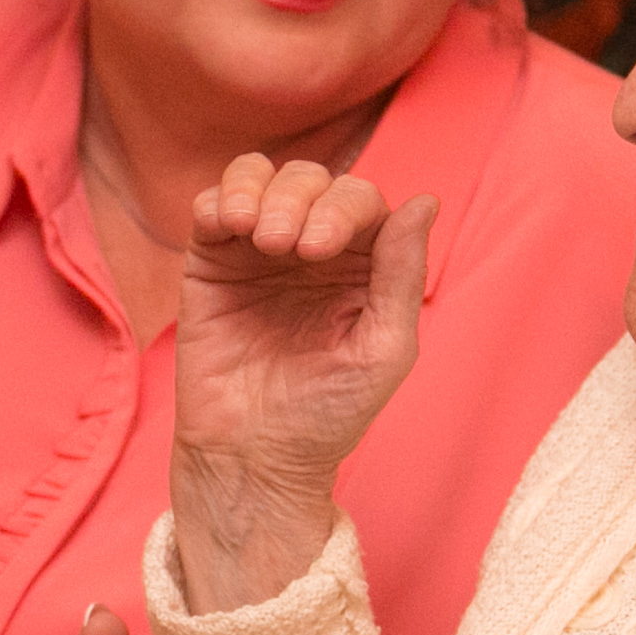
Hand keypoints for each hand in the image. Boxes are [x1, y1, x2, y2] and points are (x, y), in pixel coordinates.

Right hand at [169, 158, 432, 614]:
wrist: (254, 457)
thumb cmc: (328, 415)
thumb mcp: (383, 348)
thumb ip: (402, 274)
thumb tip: (424, 200)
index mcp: (364, 265)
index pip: (360, 202)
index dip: (343, 208)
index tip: (320, 249)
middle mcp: (313, 248)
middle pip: (311, 180)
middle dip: (300, 199)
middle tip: (287, 248)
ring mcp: (259, 251)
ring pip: (261, 178)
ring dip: (260, 190)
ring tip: (258, 234)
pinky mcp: (211, 262)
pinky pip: (213, 207)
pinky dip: (220, 200)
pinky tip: (228, 226)